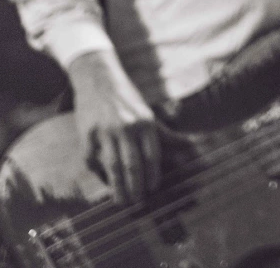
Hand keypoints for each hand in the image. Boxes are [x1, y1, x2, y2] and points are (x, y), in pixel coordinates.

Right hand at [68, 48, 160, 203]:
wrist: (98, 76)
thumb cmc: (127, 98)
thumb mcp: (147, 112)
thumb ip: (164, 133)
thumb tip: (193, 144)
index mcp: (145, 121)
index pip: (152, 155)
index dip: (153, 175)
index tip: (153, 190)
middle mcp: (127, 126)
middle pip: (133, 165)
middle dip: (136, 187)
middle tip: (138, 203)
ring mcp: (105, 130)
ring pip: (113, 166)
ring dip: (118, 187)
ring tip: (121, 201)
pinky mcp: (87, 133)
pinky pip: (92, 159)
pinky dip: (98, 173)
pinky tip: (104, 182)